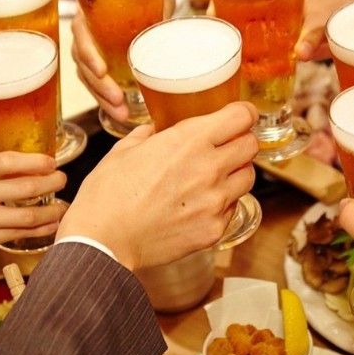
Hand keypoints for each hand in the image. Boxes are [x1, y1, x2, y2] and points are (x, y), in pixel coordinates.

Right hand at [0, 152, 65, 264]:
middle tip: (63, 179)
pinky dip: (38, 229)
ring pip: (25, 216)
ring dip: (50, 210)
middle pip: (23, 188)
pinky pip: (17, 234)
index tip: (52, 162)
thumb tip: (27, 163)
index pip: (7, 161)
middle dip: (51, 183)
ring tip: (63, 205)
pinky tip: (50, 223)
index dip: (35, 161)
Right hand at [57, 101, 259, 269]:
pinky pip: (233, 208)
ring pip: (248, 176)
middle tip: (227, 144)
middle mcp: (209, 168)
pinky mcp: (214, 229)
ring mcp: (215, 201)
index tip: (240, 115)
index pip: (241, 117)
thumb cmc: (107, 195)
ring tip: (215, 176)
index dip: (243, 113)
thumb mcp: (124, 151)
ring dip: (236, 171)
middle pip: (251, 144)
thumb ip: (147, 135)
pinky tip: (201, 203)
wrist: (102, 242)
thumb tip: (155, 130)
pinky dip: (223, 203)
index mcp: (188, 141)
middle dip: (241, 140)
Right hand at [70, 0, 175, 121]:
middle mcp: (86, 31)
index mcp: (91, 10)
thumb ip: (161, 4)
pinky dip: (107, 100)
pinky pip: (97, 84)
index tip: (101, 70)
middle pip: (82, 62)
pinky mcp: (102, 64)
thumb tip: (170, 24)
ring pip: (88, 78)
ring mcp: (92, 50)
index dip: (89, 53)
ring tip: (122, 115)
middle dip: (99, 86)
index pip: (81, 32)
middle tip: (118, 100)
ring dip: (102, 98)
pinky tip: (121, 113)